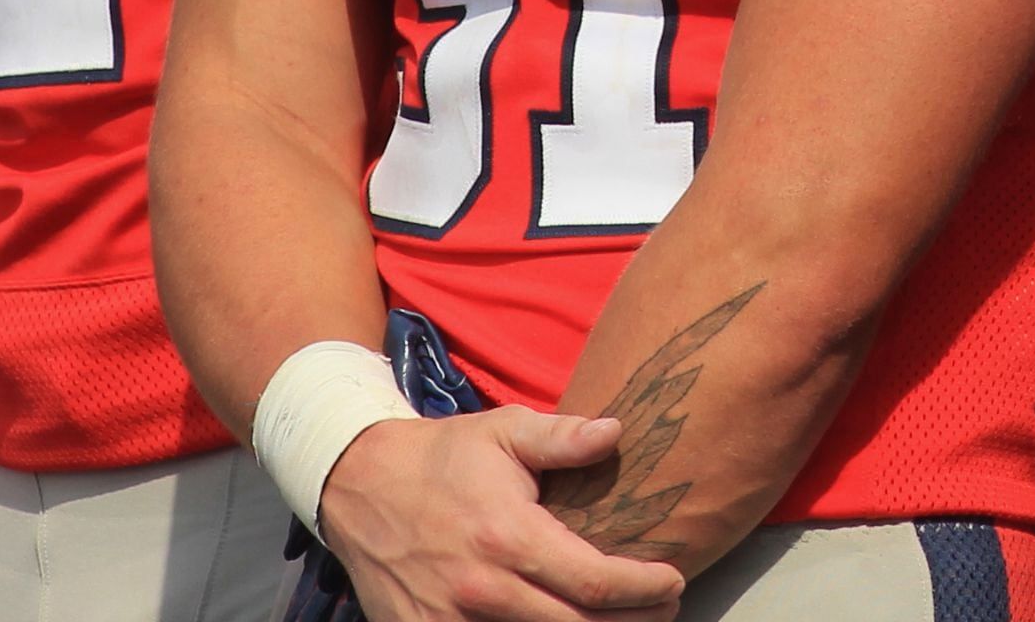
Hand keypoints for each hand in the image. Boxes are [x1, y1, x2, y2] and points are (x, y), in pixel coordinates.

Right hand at [318, 409, 685, 621]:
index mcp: (508, 536)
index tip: (674, 579)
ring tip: (623, 621)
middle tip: (664, 608)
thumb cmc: (444, 457)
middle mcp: (482, 588)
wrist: (360, 485)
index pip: (593, 581)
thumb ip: (562, 436)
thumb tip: (616, 431)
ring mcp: (450, 621)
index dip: (643, 588)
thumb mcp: (504, 431)